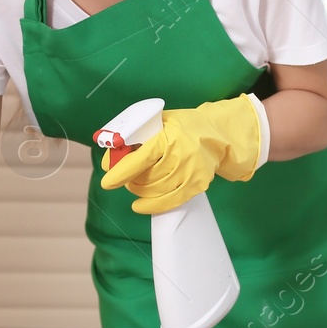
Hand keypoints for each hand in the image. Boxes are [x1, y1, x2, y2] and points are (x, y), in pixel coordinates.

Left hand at [99, 94, 269, 213]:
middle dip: (129, 180)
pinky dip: (151, 206)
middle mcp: (181, 157)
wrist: (219, 134)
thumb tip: (110, 159)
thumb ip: (137, 137)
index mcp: (169, 138)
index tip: (107, 181)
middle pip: (146, 178)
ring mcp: (191, 173)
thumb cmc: (185, 126)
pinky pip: (170, 201)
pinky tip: (139, 205)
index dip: (121, 172)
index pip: (141, 159)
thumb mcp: (161, 122)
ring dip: (139, 190)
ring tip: (135, 184)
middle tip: (124, 176)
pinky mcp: (197, 185)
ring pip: (155, 191)